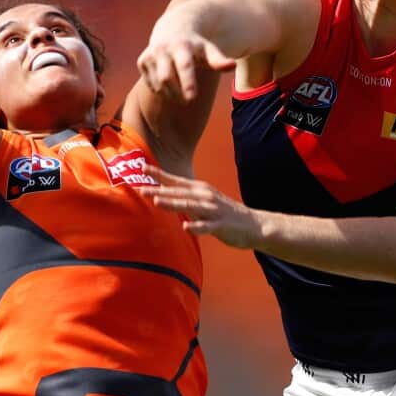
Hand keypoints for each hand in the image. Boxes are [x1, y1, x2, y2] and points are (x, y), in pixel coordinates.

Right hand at [136, 23, 235, 100]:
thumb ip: (218, 60)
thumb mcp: (208, 50)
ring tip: (180, 91)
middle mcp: (163, 48)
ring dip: (170, 93)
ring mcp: (150, 54)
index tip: (192, 99)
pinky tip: (169, 82)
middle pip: (167, 78)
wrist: (174, 27)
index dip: (187, 83)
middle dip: (177, 93)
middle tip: (189, 101)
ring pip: (158, 84)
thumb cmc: (196, 45)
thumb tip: (232, 65)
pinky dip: (160, 88)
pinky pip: (151, 84)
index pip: (184, 66)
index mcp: (182, 45)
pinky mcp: (142, 60)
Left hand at [140, 165, 260, 248]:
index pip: (176, 181)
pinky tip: (186, 227)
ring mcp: (214, 211)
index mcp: (200, 190)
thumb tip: (164, 195)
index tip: (143, 168)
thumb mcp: (205, 201)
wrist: (254, 224)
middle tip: (141, 189)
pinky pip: (207, 227)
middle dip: (159, 190)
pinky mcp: (221, 225)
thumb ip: (186, 198)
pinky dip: (197, 226)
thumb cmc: (225, 213)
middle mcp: (206, 197)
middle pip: (179, 193)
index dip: (160, 174)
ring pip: (190, 206)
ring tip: (157, 202)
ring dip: (173, 204)